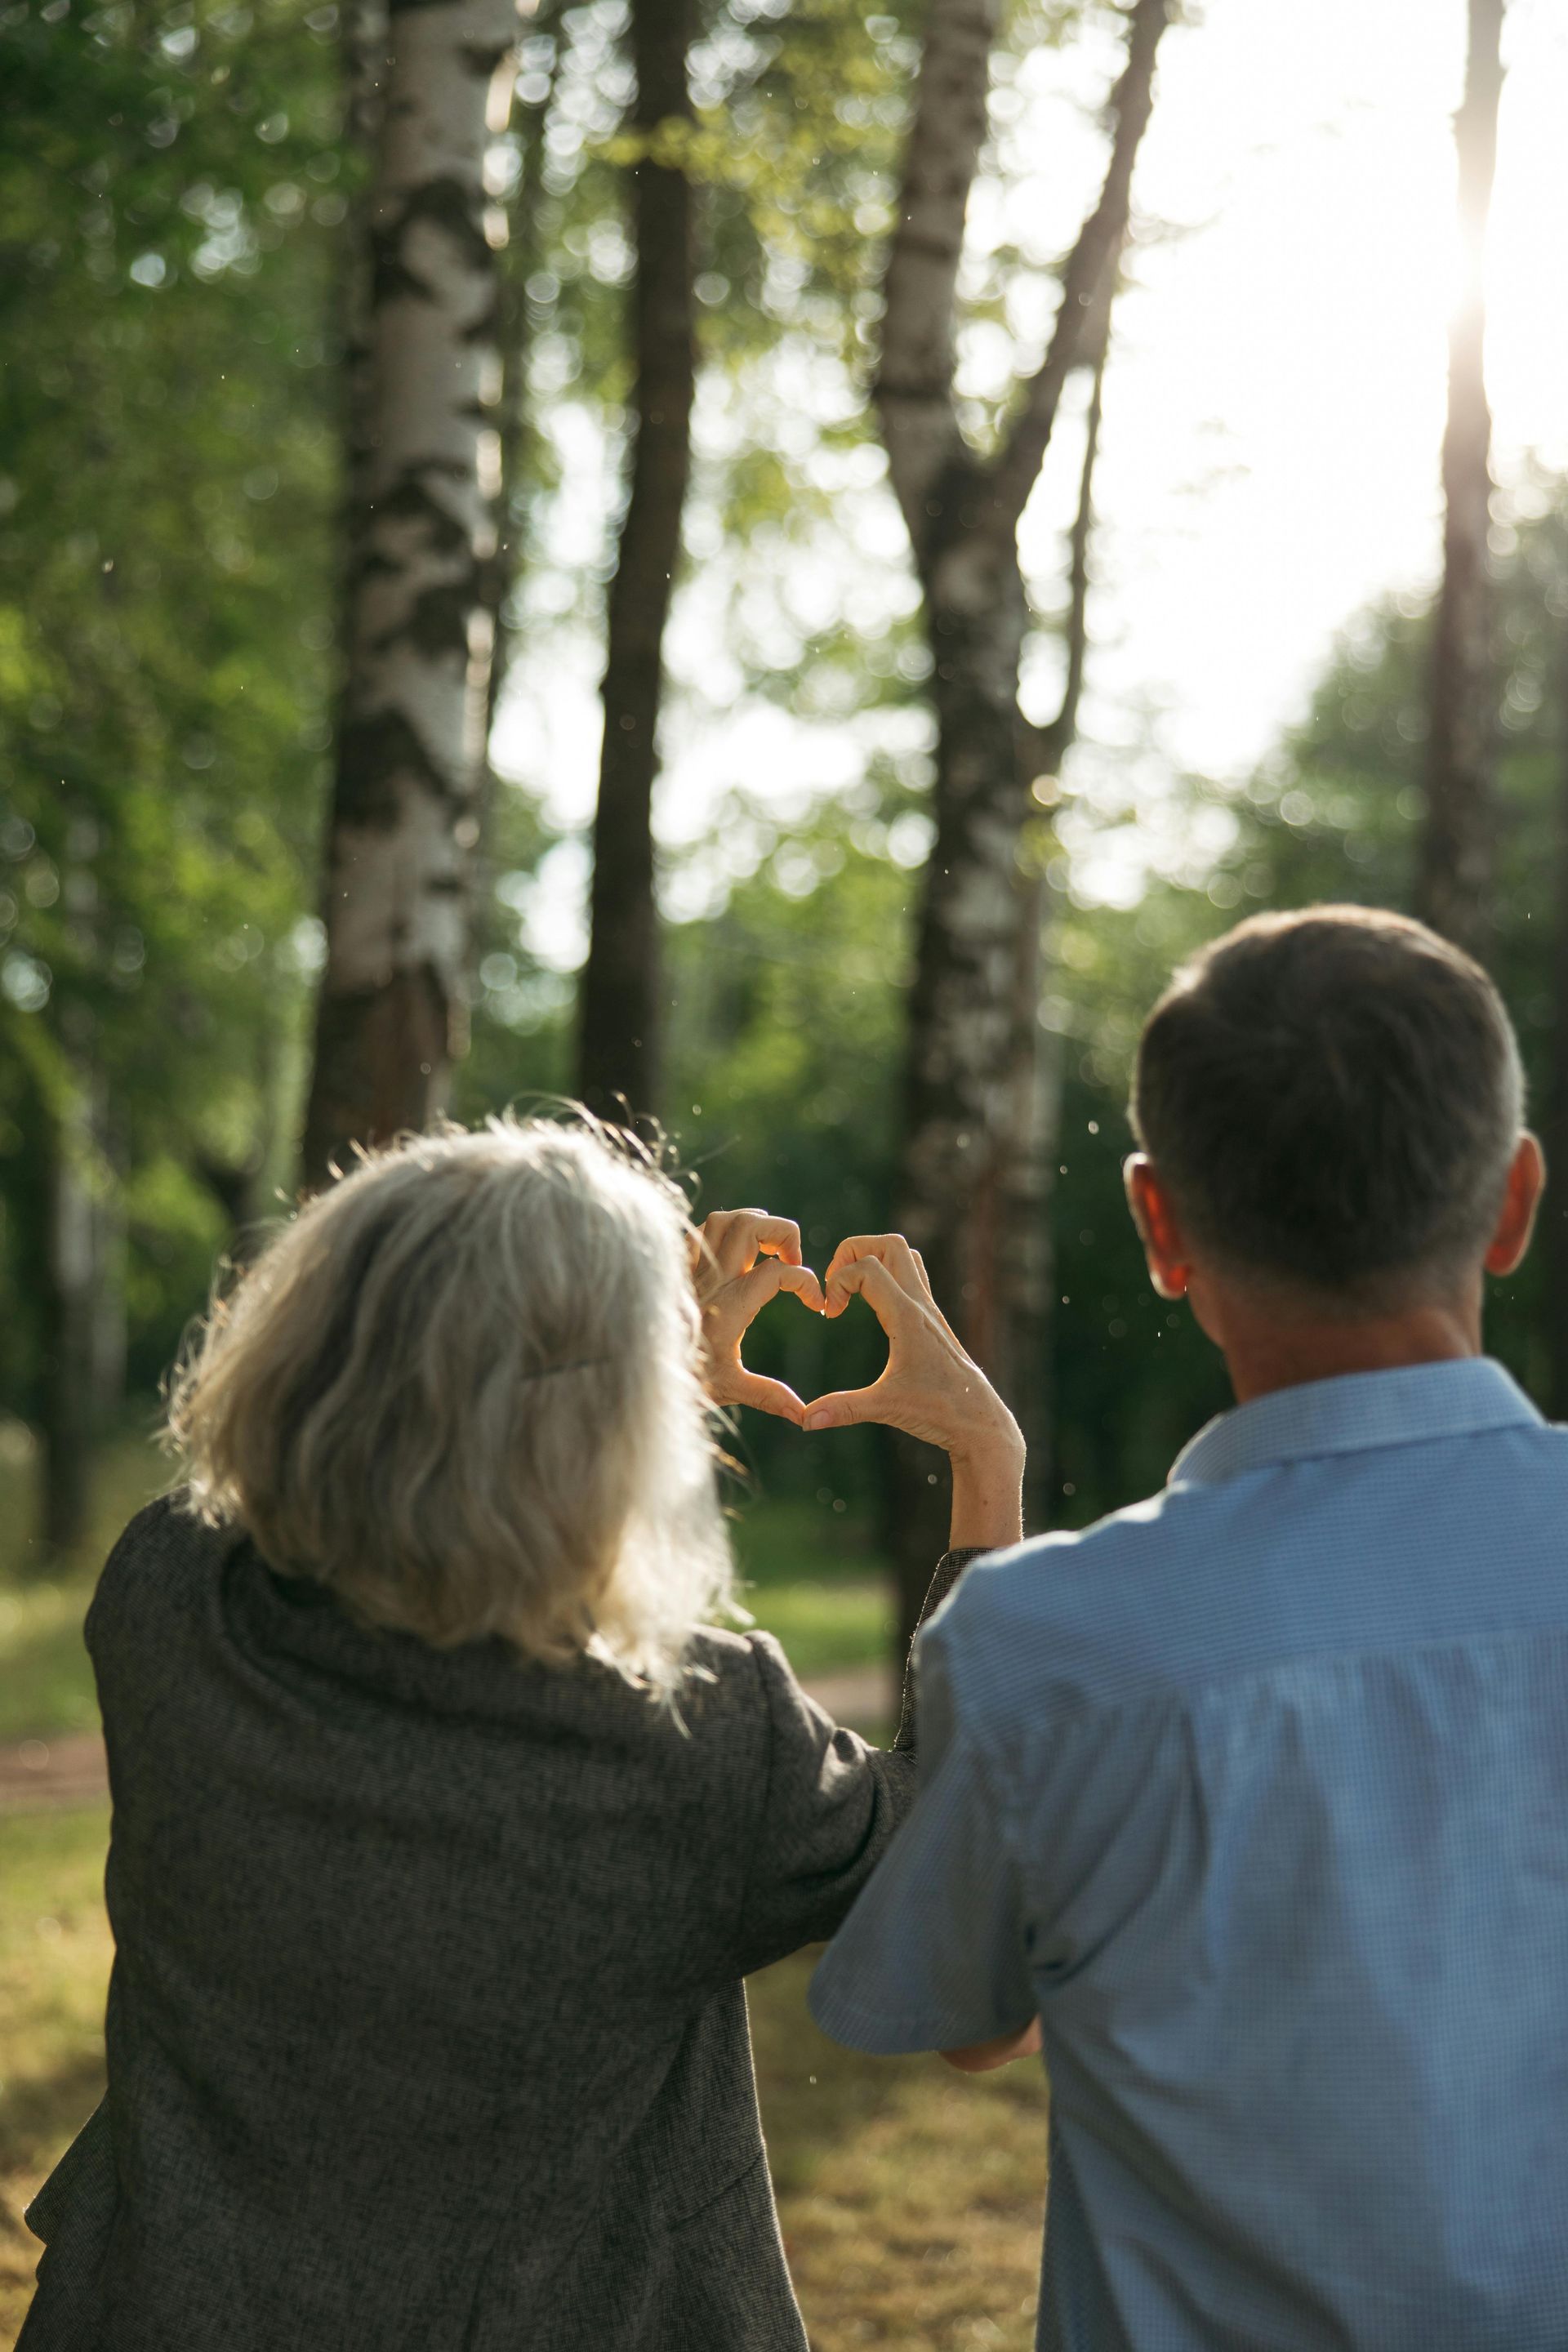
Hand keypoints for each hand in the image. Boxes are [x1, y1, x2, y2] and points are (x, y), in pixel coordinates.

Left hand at [690, 1210, 823, 1424]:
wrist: (633, 1370)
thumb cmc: (682, 1380)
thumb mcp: (730, 1390)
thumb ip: (769, 1395)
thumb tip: (804, 1414)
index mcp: (730, 1307)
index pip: (779, 1272)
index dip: (808, 1283)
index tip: (816, 1305)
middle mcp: (710, 1281)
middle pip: (753, 1225)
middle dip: (784, 1234)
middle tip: (793, 1261)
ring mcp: (691, 1270)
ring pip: (725, 1219)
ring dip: (755, 1224)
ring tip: (768, 1248)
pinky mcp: (676, 1268)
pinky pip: (698, 1230)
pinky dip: (723, 1230)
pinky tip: (735, 1250)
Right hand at [802, 1235, 1019, 1458]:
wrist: (980, 1420)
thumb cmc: (939, 1411)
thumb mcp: (886, 1408)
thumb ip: (843, 1409)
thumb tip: (805, 1420)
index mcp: (907, 1317)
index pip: (866, 1268)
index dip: (837, 1281)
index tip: (829, 1314)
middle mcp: (920, 1305)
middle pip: (889, 1244)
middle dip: (853, 1252)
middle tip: (835, 1286)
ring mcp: (929, 1309)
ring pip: (904, 1255)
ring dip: (872, 1259)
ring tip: (851, 1291)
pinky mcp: (932, 1319)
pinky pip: (911, 1276)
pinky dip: (886, 1276)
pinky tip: (872, 1308)